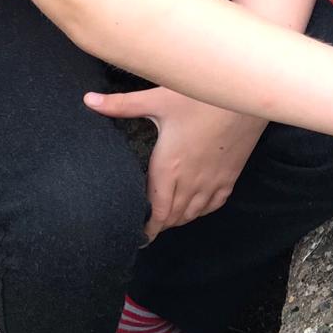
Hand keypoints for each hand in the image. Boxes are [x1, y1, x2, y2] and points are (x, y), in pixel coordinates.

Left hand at [84, 86, 265, 236]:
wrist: (245, 98)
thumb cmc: (201, 98)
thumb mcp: (158, 99)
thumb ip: (121, 105)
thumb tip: (88, 101)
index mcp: (168, 167)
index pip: (157, 210)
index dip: (148, 227)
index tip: (139, 235)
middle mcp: (190, 181)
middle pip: (174, 216)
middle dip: (160, 224)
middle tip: (149, 227)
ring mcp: (212, 181)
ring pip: (193, 213)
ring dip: (179, 219)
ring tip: (168, 220)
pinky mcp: (230, 177)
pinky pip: (214, 205)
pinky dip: (202, 211)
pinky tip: (195, 208)